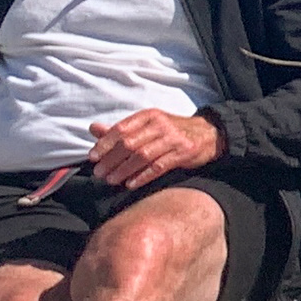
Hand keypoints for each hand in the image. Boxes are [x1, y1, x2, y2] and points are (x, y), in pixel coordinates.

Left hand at [88, 107, 221, 188]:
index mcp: (148, 116)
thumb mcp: (147, 126)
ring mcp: (173, 138)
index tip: (92, 157)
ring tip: (111, 180)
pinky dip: (143, 176)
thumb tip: (93, 128)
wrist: (208, 134)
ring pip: (142, 156)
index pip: (121, 129)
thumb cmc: (171, 131)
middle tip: (98, 173)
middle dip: (111, 160)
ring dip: (124, 170)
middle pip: (129, 144)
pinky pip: (159, 166)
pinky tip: (131, 184)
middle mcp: (160, 125)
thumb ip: (121, 130)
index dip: (104, 144)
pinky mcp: (184, 152)